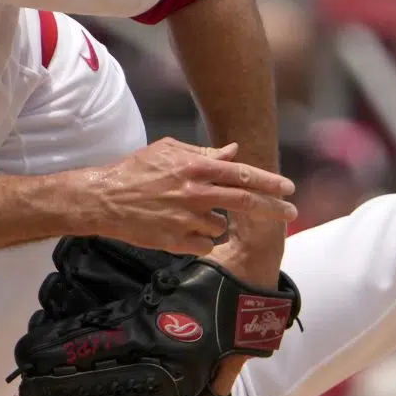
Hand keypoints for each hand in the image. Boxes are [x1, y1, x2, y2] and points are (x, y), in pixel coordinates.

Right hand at [80, 139, 293, 255]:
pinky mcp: (176, 242)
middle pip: (244, 202)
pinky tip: (179, 229)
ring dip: (214, 222)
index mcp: (195, 168)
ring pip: (221, 226)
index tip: (288, 187)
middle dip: (273, 208)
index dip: (269, 182)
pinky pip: (204, 244)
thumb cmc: (135, 171)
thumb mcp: (169, 151)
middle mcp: (195, 193)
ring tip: (188, 214)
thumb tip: (232, 152)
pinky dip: (199, 239)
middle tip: (291, 213)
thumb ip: (203, 154)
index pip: (241, 174)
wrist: (103, 199)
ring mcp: (186, 220)